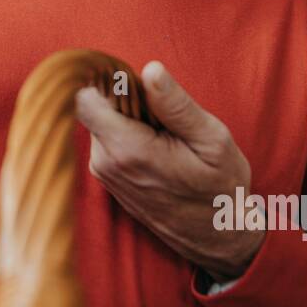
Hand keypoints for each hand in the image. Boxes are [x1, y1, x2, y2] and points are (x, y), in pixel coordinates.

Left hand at [74, 60, 264, 280]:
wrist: (217, 236)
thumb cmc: (220, 188)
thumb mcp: (212, 140)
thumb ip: (176, 105)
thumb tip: (150, 69)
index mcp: (128, 150)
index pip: (85, 99)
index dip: (106, 81)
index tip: (135, 82)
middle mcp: (106, 164)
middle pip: (97, 108)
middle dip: (126, 102)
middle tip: (164, 119)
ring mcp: (104, 174)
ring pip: (103, 123)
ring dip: (130, 121)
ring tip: (165, 139)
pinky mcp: (107, 179)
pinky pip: (108, 141)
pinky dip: (129, 138)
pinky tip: (158, 153)